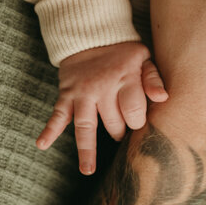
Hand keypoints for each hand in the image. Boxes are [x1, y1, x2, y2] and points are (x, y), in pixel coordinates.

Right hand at [36, 42, 167, 173]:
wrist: (90, 34)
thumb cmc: (123, 52)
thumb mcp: (144, 59)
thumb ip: (153, 79)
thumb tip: (163, 98)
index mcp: (125, 79)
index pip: (133, 112)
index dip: (137, 121)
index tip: (137, 121)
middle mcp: (102, 88)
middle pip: (112, 123)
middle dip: (119, 132)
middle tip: (121, 131)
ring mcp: (82, 93)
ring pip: (85, 126)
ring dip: (86, 150)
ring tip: (88, 170)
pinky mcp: (66, 95)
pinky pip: (57, 114)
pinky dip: (49, 129)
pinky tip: (42, 144)